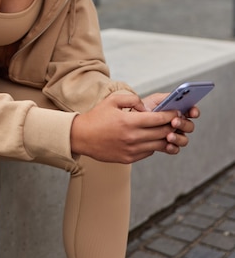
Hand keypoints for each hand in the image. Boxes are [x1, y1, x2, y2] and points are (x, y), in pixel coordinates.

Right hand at [70, 92, 184, 163]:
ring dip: (166, 137)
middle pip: (162, 133)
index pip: (158, 119)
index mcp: (128, 121)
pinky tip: (152, 138)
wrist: (81, 137)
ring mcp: (131, 150)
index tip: (177, 111)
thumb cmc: (96, 117)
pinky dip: (154, 145)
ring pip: (158, 145)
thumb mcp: (112, 101)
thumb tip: (146, 107)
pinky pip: (148, 152)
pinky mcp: (128, 158)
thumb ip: (132, 99)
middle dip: (172, 126)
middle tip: (177, 120)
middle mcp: (132, 137)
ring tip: (168, 130)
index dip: (170, 115)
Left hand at [142, 92, 199, 154]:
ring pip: (184, 139)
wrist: (132, 121)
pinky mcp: (168, 145)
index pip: (192, 111)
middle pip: (189, 126)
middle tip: (174, 122)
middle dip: (183, 124)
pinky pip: (175, 149)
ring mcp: (174, 135)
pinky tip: (167, 144)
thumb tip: (178, 98)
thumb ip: (167, 98)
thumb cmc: (145, 108)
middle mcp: (178, 124)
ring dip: (178, 137)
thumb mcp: (155, 99)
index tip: (192, 112)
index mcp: (178, 111)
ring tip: (169, 136)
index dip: (194, 111)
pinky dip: (172, 147)